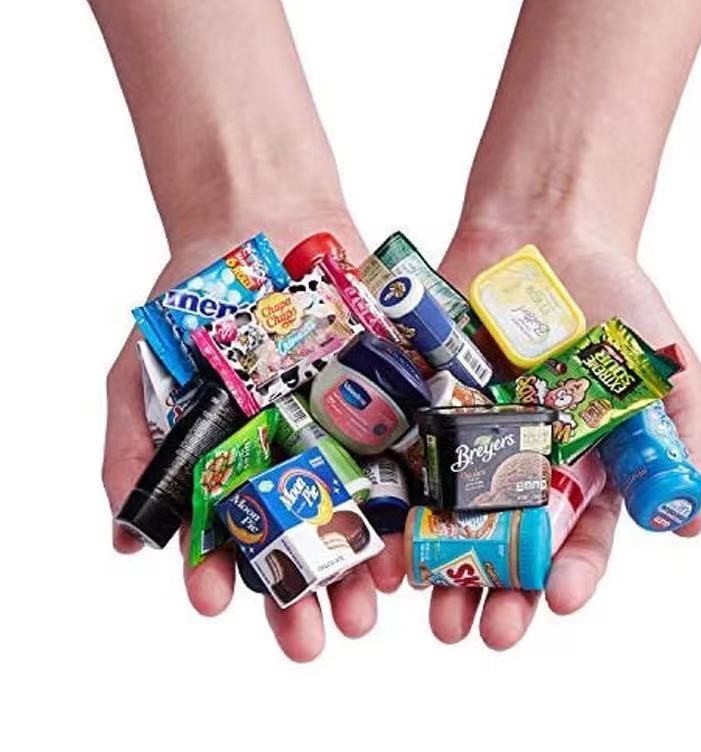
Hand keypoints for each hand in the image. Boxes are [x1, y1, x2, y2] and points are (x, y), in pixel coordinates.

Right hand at [103, 213, 405, 661]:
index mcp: (232, 463)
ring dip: (365, 562)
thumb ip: (136, 452)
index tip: (215, 605)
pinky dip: (409, 495)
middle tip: (319, 637)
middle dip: (307, 589)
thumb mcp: (144, 372)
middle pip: (300, 538)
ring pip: (359, 511)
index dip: (220, 575)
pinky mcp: (389, 398)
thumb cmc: (193, 302)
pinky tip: (413, 531)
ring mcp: (344, 429)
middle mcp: (292, 456)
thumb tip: (127, 542)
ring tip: (371, 603)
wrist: (257, 223)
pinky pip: (403, 453)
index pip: (227, 536)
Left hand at [430, 221, 700, 649]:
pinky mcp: (426, 406)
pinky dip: (395, 501)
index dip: (572, 573)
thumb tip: (690, 523)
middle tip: (479, 632)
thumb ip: (683, 446)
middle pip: (507, 542)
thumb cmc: (616, 300)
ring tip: (425, 600)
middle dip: (496, 590)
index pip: (579, 537)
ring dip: (437, 564)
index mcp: (582, 466)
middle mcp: (523, 462)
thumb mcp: (667, 373)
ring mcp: (470, 436)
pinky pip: (406, 461)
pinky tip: (384, 536)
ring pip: (450, 516)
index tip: (559, 600)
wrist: (546, 233)